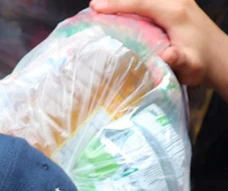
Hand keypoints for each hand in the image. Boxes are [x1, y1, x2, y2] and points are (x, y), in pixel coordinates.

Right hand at [91, 0, 227, 88]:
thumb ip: (179, 60)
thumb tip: (167, 54)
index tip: (95, 7)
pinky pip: (151, 1)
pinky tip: (123, 11)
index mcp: (176, 13)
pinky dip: (135, 5)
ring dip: (125, 3)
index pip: (141, 3)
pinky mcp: (177, 5)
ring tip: (103, 9)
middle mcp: (177, 2)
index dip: (117, 4)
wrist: (219, 58)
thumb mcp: (191, 66)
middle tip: (93, 8)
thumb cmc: (201, 65)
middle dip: (117, 1)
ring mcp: (178, 1)